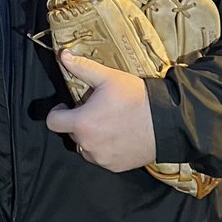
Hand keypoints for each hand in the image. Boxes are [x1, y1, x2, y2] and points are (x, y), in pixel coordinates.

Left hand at [46, 50, 156, 171]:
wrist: (167, 123)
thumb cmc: (137, 99)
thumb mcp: (109, 78)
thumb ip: (82, 68)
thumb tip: (63, 55)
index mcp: (81, 123)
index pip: (53, 122)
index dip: (58, 112)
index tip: (69, 106)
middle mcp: (87, 145)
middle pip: (71, 134)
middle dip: (79, 123)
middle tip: (96, 112)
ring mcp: (101, 158)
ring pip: (86, 147)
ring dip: (91, 137)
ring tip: (109, 124)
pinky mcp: (114, 166)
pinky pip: (102, 158)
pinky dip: (106, 149)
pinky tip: (120, 136)